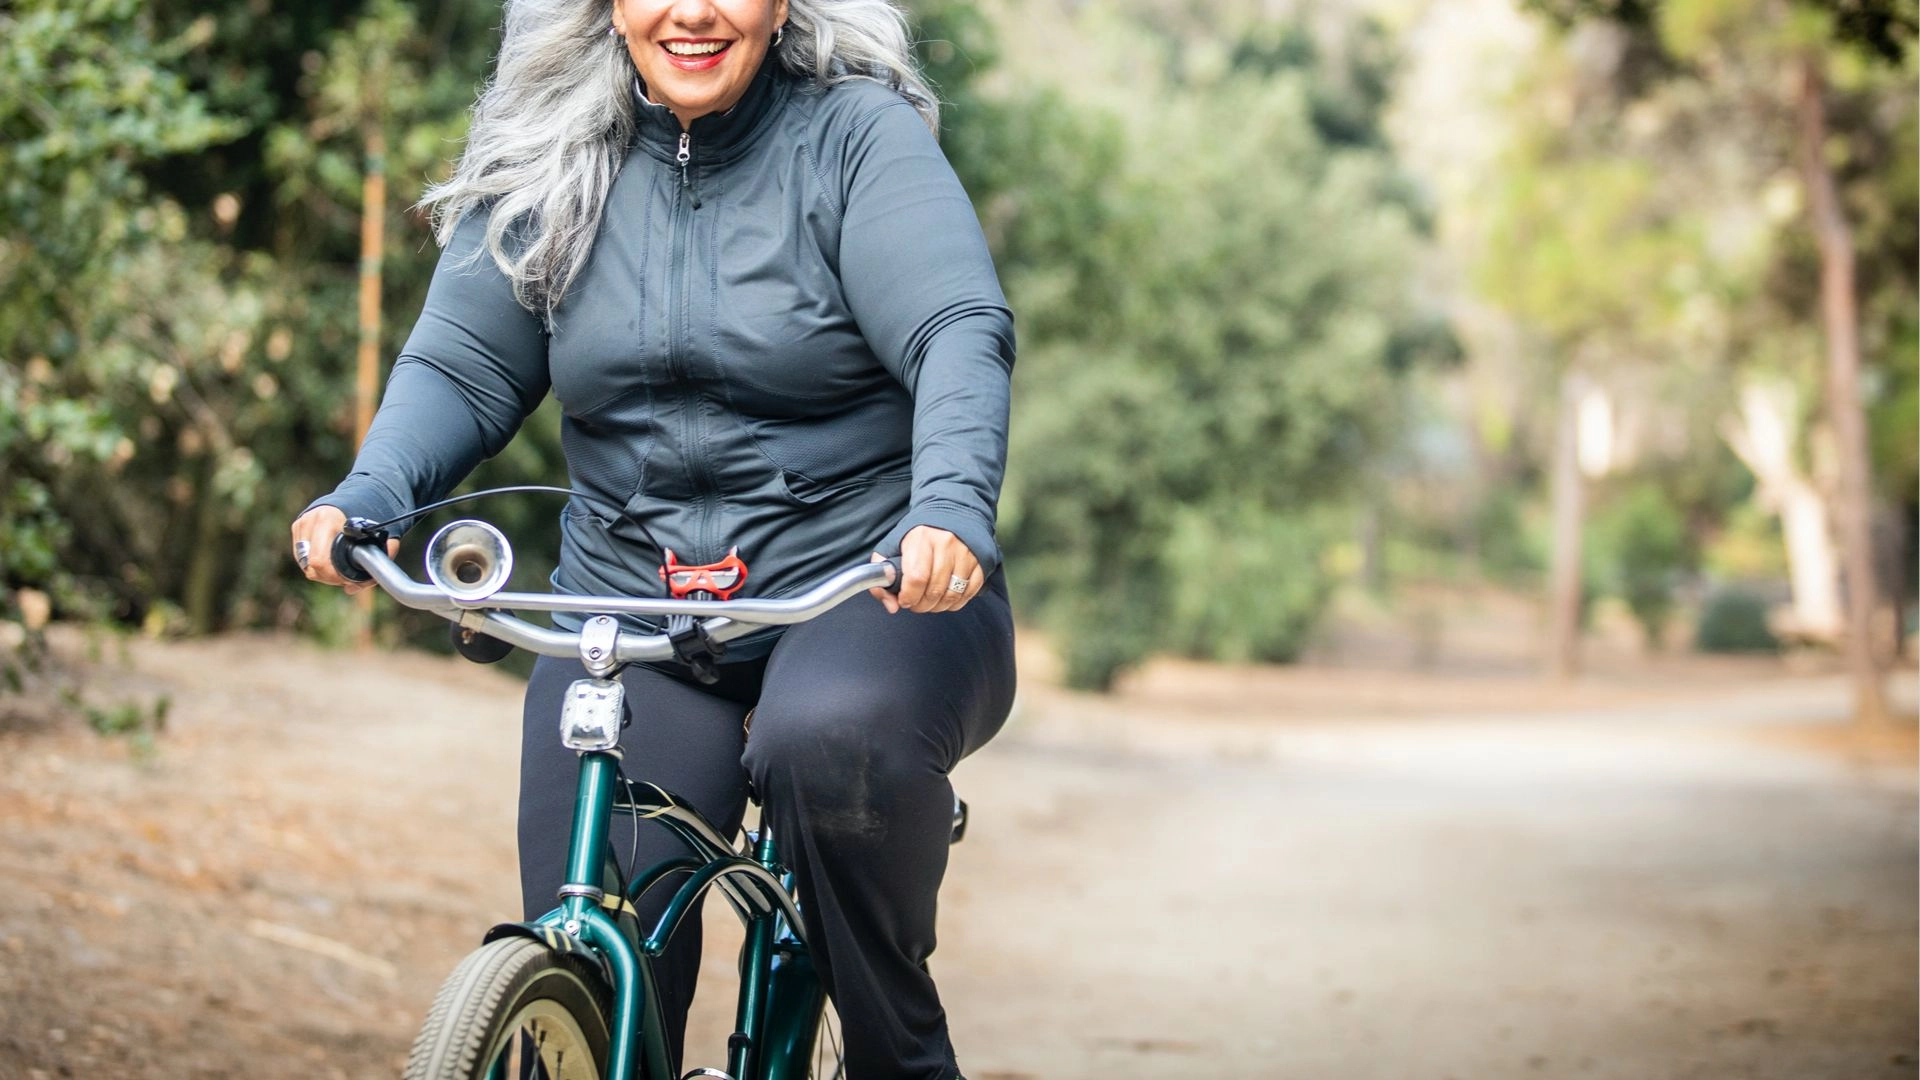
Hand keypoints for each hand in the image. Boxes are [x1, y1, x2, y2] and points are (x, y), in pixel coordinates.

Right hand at [290, 505, 398, 595]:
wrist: (352, 499)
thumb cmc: (366, 518)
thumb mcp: (380, 536)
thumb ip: (379, 557)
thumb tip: (353, 588)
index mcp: (327, 519)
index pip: (319, 561)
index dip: (332, 577)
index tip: (346, 580)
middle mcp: (310, 520)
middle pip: (311, 566)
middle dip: (328, 577)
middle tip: (344, 578)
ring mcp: (301, 523)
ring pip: (305, 564)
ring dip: (320, 571)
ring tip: (338, 569)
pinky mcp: (297, 527)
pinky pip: (302, 556)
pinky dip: (314, 563)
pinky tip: (329, 561)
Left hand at [869, 525, 983, 614]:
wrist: (952, 512)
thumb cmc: (919, 535)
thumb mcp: (893, 545)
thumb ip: (883, 575)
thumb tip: (891, 606)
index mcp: (922, 538)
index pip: (916, 578)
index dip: (909, 597)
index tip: (904, 600)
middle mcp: (946, 544)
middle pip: (934, 590)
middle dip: (921, 605)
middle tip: (915, 604)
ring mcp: (965, 554)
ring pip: (951, 595)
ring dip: (938, 607)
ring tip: (929, 602)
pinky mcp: (980, 562)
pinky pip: (968, 593)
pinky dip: (955, 603)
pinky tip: (945, 598)